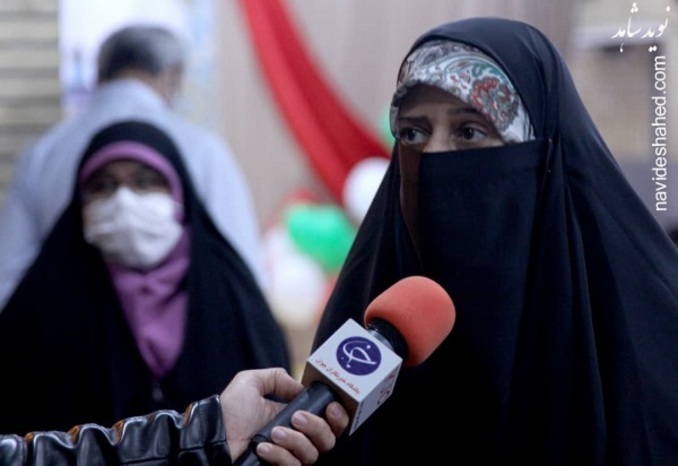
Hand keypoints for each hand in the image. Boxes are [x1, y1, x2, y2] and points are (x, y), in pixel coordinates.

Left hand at [220, 368, 348, 464]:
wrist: (211, 438)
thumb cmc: (229, 411)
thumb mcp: (251, 382)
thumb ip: (277, 377)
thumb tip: (300, 387)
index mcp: (294, 416)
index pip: (329, 420)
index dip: (338, 415)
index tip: (330, 407)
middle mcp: (296, 438)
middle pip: (329, 439)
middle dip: (318, 426)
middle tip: (297, 417)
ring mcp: (288, 456)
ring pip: (313, 453)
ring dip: (295, 440)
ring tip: (273, 433)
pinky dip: (280, 455)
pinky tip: (262, 448)